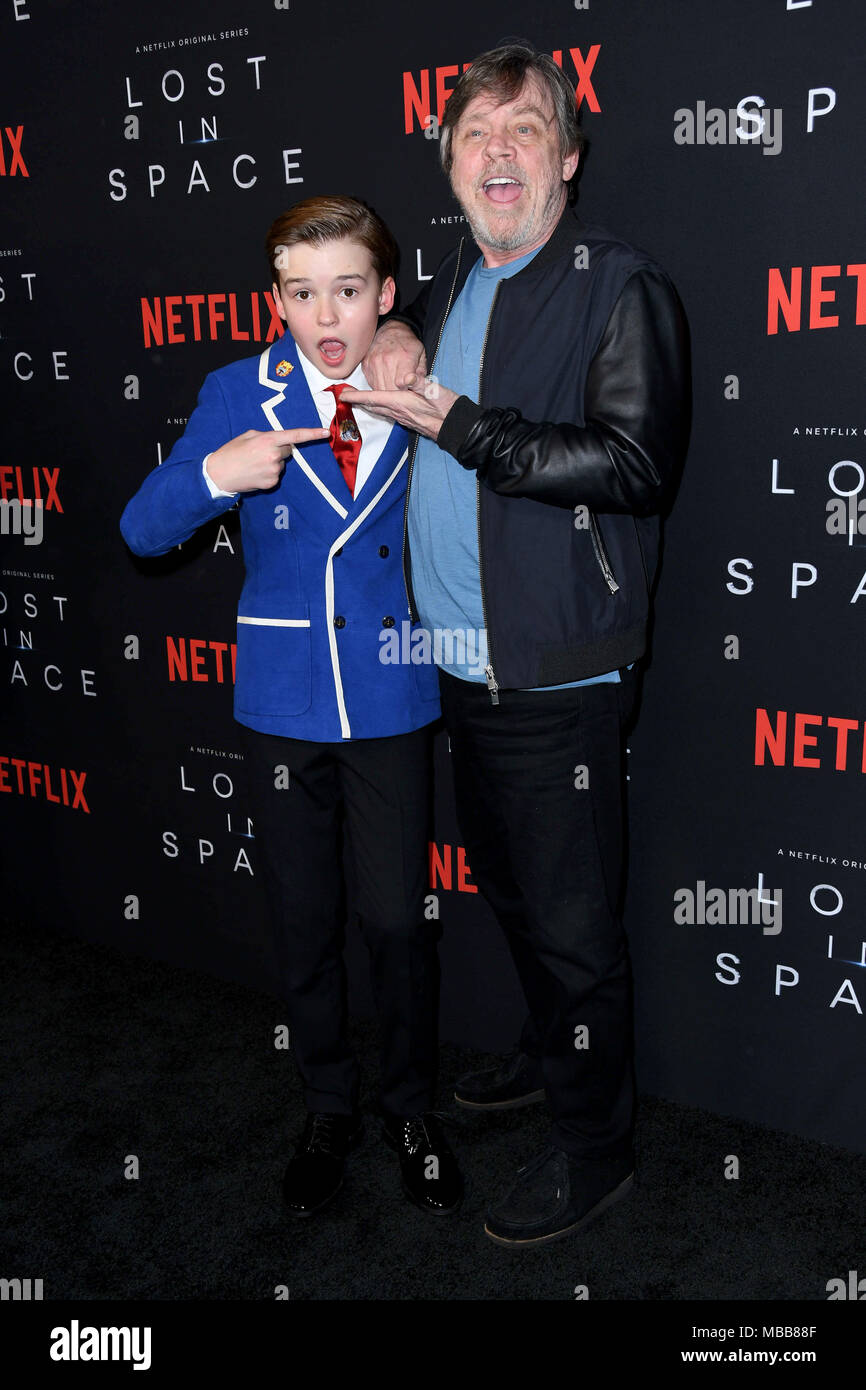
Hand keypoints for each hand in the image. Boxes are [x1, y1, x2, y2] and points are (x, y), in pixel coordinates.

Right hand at [206, 426, 328, 492]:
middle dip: (279, 449)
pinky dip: (269, 473)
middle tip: (260, 452)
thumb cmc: (231, 452)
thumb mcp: (247, 436)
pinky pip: (276, 475)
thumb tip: (279, 441)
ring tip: (254, 463)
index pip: (295, 436)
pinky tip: (255, 472)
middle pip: (288, 450)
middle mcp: (274, 455)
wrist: (219, 474)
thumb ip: (266, 436)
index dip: (312, 434)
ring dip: (273, 462)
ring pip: (282, 464)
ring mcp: (274, 471)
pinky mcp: (272, 483)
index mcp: (268, 440)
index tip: (325, 432)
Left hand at [341, 380, 459, 441]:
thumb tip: (404, 378)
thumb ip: (418, 382)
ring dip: (367, 406)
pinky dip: (379, 409)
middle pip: (373, 406)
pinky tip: (380, 408)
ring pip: (380, 411)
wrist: (457, 427)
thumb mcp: (434, 390)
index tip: (343, 394)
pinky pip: (388, 414)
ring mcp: (404, 418)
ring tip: (358, 401)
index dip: (357, 396)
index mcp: (402, 403)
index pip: (373, 398)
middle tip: (345, 397)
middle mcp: (399, 412)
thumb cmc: (447, 408)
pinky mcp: (410, 420)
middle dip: (358, 402)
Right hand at [362, 321, 426, 389]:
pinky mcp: (366, 366)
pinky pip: (372, 385)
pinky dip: (380, 388)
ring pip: (380, 390)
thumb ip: (421, 373)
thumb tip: (420, 388)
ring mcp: (374, 364)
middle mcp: (387, 361)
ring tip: (395, 388)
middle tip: (403, 392)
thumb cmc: (407, 343)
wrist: (390, 329)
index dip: (406, 391)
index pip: (401, 383)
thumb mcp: (421, 354)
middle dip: (398, 395)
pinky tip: (386, 383)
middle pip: (390, 391)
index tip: (408, 390)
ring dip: (388, 393)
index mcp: (404, 358)